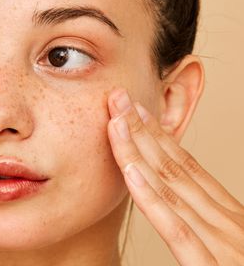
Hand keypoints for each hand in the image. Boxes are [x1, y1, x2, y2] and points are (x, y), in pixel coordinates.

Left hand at [107, 88, 243, 264]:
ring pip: (171, 188)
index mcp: (229, 218)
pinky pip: (178, 228)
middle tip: (118, 99)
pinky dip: (152, 198)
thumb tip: (185, 210)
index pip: (186, 168)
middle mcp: (226, 223)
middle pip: (174, 168)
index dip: (158, 138)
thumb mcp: (231, 249)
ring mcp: (223, 244)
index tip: (135, 112)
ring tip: (116, 120)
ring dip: (138, 151)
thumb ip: (204, 228)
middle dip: (142, 132)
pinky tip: (131, 172)